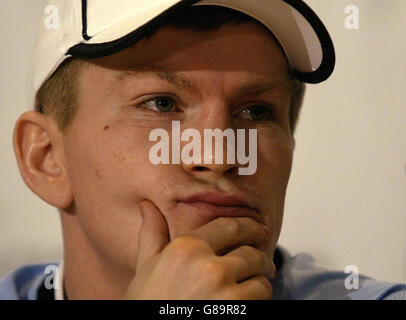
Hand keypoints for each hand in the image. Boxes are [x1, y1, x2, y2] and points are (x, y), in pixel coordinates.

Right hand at [124, 200, 274, 299]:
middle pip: (252, 253)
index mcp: (186, 249)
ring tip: (252, 290)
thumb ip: (152, 235)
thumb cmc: (147, 304)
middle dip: (262, 259)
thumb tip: (147, 206)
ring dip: (260, 284)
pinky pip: (262, 301)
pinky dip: (259, 302)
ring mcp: (225, 294)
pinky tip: (245, 303)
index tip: (259, 230)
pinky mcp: (238, 313)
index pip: (230, 226)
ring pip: (261, 281)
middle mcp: (208, 268)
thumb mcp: (146, 268)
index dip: (250, 226)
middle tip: (265, 264)